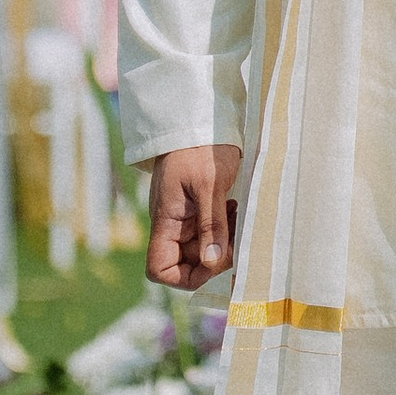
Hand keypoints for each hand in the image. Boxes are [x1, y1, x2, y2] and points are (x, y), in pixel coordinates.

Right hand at [147, 146, 240, 287]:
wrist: (200, 118)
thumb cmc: (200, 147)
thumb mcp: (209, 185)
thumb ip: (211, 224)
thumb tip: (212, 262)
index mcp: (166, 221)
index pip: (159, 269)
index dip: (185, 276)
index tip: (213, 261)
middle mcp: (173, 224)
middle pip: (186, 262)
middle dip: (214, 257)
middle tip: (235, 237)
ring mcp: (186, 216)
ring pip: (203, 248)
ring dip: (223, 241)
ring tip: (236, 217)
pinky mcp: (199, 207)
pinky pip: (211, 230)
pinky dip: (226, 227)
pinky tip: (234, 209)